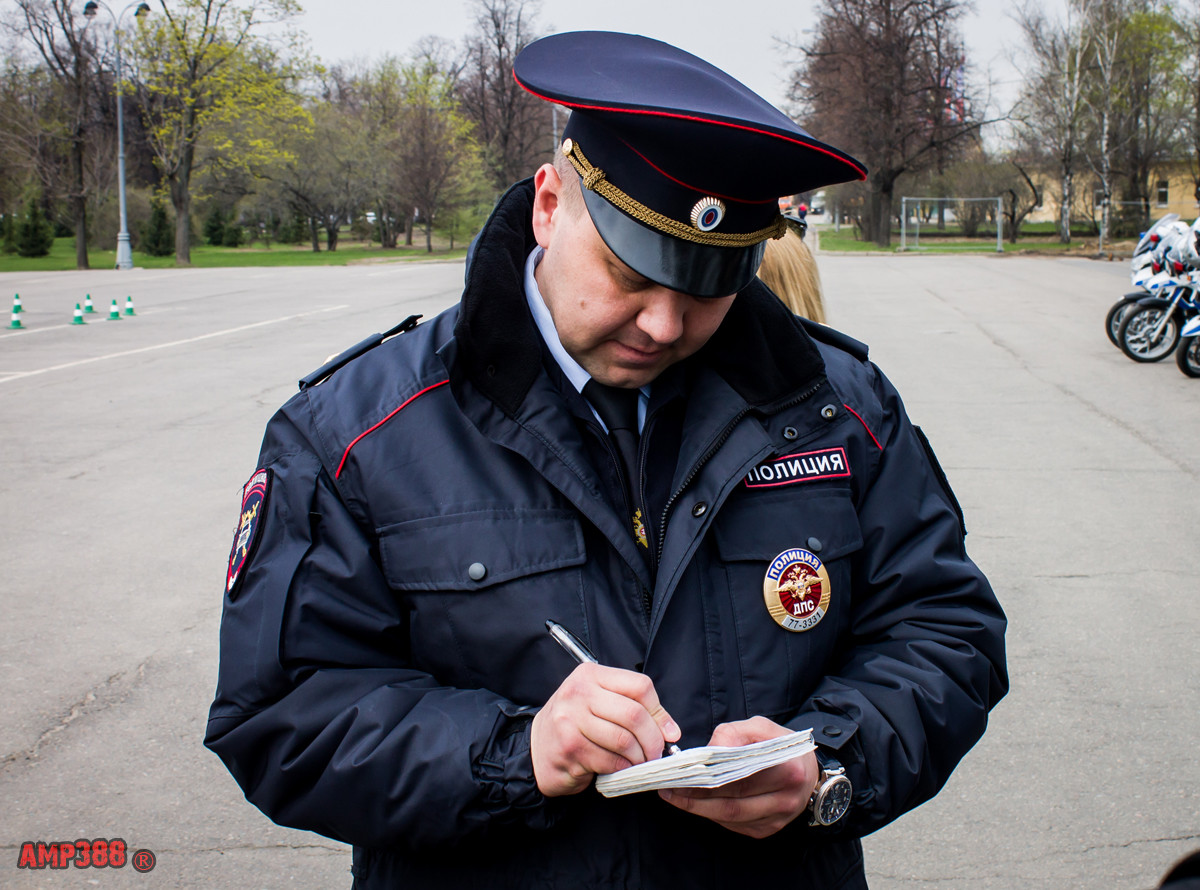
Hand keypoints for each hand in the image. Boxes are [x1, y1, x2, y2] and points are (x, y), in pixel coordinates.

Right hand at [531, 663, 680, 796]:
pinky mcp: (570, 748)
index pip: (639, 686)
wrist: (536, 750)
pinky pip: (610, 761)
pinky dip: (623, 769)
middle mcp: (579, 692)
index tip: (667, 731)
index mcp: (591, 674)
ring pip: (624, 740)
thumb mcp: (600, 704)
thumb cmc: (574, 725)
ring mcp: (571, 720)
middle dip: (653, 739)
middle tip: (656, 752)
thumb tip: (670, 730)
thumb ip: (633, 708)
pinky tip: (621, 768)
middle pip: (634, 714)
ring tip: (639, 762)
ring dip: (639, 757)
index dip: (659, 712)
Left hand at [657, 716, 818, 837]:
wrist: (808, 771)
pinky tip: (696, 803)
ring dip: (699, 809)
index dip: (707, 780)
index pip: (741, 779)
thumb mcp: (763, 728)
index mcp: (788, 771)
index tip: (681, 774)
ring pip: (731, 818)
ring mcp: (777, 818)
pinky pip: (734, 825)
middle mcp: (786, 800)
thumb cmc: (782, 746)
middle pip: (732, 803)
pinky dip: (712, 814)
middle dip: (695, 798)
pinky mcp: (768, 829)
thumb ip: (735, 733)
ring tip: (675, 795)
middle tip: (669, 788)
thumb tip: (709, 750)